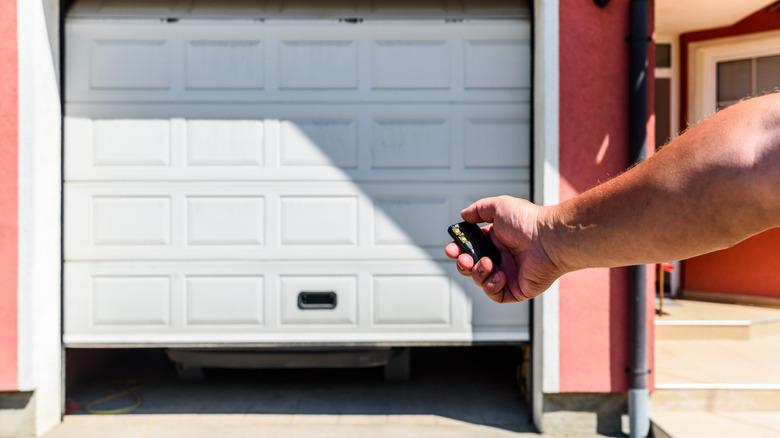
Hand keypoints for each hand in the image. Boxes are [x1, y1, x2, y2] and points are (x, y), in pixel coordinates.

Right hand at [445, 196, 563, 302]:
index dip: (458, 249)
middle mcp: (501, 257)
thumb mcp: (499, 206)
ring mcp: (508, 274)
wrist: (549, 239)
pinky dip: (492, 286)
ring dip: (478, 273)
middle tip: (464, 259)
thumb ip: (478, 210)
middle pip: (471, 266)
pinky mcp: (516, 289)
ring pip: (480, 280)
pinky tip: (500, 274)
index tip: (451, 248)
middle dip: (463, 264)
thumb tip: (464, 215)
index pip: (470, 248)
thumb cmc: (528, 222)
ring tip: (488, 263)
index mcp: (496, 240)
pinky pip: (495, 294)